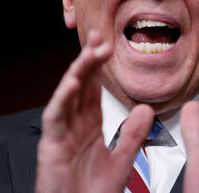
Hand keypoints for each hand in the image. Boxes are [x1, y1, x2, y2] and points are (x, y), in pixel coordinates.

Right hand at [35, 30, 153, 192]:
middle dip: (89, 60)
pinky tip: (73, 82)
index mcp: (89, 127)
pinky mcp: (51, 146)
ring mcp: (61, 134)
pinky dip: (63, 99)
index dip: (100, 67)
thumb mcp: (121, 161)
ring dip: (79, 71)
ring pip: (68, 95)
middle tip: (98, 37)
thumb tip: (146, 109)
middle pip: (81, 85)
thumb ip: (133, 135)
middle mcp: (74, 126)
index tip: (108, 46)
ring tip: (91, 51)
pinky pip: (56, 117)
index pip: (94, 89)